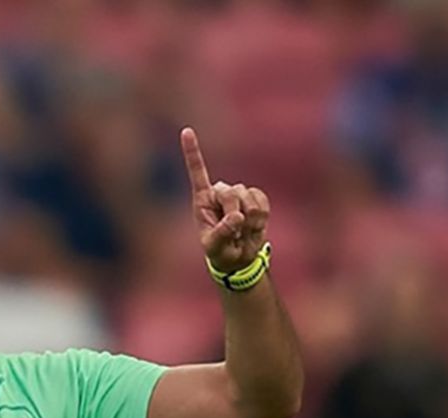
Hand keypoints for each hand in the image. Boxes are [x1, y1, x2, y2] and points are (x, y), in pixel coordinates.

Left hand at [181, 128, 269, 273]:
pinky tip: (254, 225)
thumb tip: (237, 217)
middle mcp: (219, 192)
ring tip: (242, 232)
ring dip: (249, 218)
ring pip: (248, 196)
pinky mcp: (255, 198)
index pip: (197, 173)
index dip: (192, 152)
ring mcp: (238, 194)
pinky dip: (261, 215)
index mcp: (202, 200)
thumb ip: (222, 233)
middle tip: (234, 231)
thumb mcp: (214, 247)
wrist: (238, 258)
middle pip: (230, 192)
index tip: (186, 130)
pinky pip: (261, 200)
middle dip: (234, 213)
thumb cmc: (219, 252)